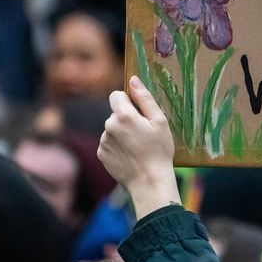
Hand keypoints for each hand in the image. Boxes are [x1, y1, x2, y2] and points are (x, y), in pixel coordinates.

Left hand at [98, 76, 179, 218]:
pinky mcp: (101, 153)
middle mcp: (109, 126)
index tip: (139, 113)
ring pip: (112, 129)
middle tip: (143, 135)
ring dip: (122, 134)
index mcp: (124, 116)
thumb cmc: (159, 151)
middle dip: (126, 119)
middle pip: (115, 114)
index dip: (128, 101)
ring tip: (137, 147)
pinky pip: (108, 143)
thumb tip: (133, 80)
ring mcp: (103, 141)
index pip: (116, 95)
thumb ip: (145, 99)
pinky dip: (117, 146)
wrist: (149, 181)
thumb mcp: (160, 122)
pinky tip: (130, 155)